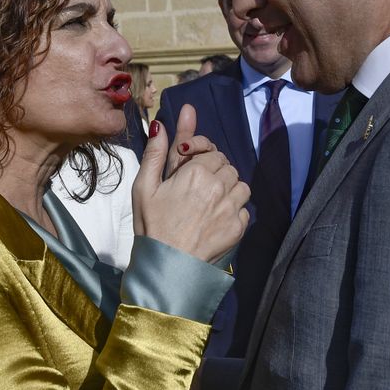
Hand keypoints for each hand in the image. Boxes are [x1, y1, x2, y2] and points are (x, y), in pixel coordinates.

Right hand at [132, 104, 248, 261]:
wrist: (167, 265)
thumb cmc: (152, 225)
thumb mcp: (144, 187)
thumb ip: (155, 153)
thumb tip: (160, 124)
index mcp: (196, 172)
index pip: (213, 151)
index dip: (203, 156)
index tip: (192, 164)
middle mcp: (218, 186)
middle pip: (228, 167)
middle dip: (215, 171)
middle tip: (198, 186)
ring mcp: (231, 207)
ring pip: (241, 185)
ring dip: (229, 189)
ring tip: (210, 201)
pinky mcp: (238, 227)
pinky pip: (244, 209)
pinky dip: (234, 211)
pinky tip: (216, 219)